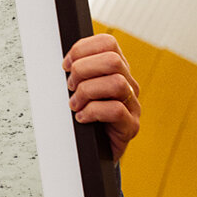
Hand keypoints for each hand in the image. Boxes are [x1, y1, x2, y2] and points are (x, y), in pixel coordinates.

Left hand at [63, 33, 140, 161]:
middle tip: (70, 87)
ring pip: (116, 83)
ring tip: (75, 104)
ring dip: (87, 92)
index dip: (83, 49)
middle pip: (112, 60)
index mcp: (116, 70)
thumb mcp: (77, 90)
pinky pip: (116, 110)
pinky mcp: (131, 126)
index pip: (107, 43)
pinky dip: (92, 112)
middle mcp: (128, 84)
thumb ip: (76, 73)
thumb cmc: (83, 118)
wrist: (93, 153)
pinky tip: (82, 118)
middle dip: (83, 70)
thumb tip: (64, 63)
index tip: (66, 65)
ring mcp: (132, 105)